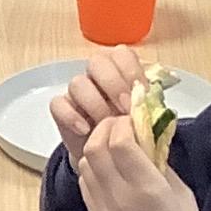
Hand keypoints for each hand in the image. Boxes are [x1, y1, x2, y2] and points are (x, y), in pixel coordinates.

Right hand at [48, 43, 140, 157]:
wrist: (110, 155)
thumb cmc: (129, 129)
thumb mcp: (144, 115)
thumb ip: (148, 103)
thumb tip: (152, 99)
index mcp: (120, 69)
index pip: (122, 54)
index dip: (131, 72)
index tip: (142, 94)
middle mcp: (97, 74)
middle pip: (97, 62)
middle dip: (113, 84)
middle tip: (125, 109)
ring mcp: (77, 90)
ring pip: (78, 83)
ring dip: (95, 103)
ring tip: (107, 124)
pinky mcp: (61, 108)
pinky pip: (58, 104)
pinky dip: (71, 116)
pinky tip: (85, 130)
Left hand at [75, 108, 210, 210]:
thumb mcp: (184, 197)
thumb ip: (163, 165)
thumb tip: (148, 139)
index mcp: (148, 188)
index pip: (119, 140)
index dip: (123, 123)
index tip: (134, 119)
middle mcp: (120, 197)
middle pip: (95, 146)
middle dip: (106, 129)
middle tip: (121, 127)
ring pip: (85, 163)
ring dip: (97, 147)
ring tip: (115, 148)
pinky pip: (85, 185)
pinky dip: (93, 169)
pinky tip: (110, 171)